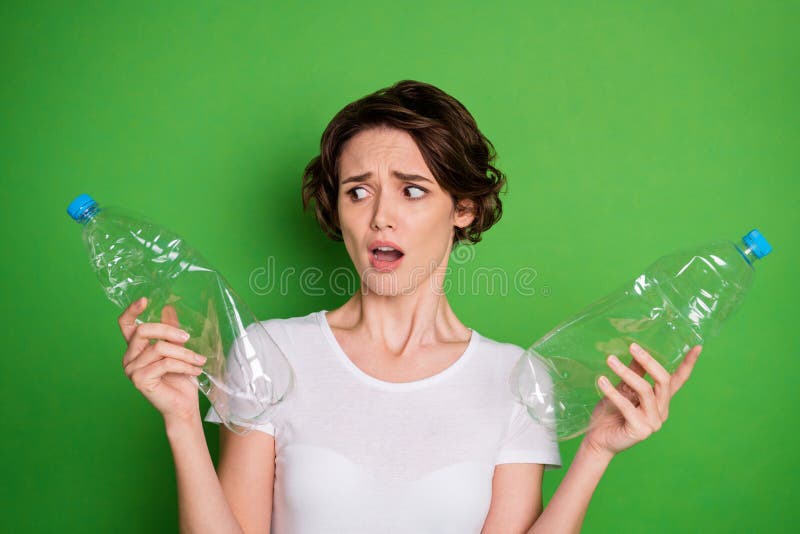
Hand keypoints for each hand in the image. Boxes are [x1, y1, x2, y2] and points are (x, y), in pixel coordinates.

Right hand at [118, 297, 206, 424]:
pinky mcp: (140, 380)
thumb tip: (168, 308)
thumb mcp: (178, 350)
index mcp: (135, 348)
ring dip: (184, 354)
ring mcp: (132, 370)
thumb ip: (171, 331)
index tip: (144, 299)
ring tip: (199, 361)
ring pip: (159, 348)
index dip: (131, 311)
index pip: (125, 325)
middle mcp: (129, 358)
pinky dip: (184, 365)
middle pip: (143, 331)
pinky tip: (196, 370)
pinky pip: (164, 363)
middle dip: (169, 331)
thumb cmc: (180, 379)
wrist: (183, 406)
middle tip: (188, 338)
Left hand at [583, 342, 701, 457]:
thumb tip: (636, 351)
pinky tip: (601, 381)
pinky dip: (613, 392)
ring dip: (625, 373)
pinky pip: (627, 406)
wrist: (598, 440)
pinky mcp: (640, 430)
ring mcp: (653, 422)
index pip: (678, 381)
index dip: (688, 365)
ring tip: (610, 360)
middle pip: (662, 381)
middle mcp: (661, 411)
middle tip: (632, 346)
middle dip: (648, 361)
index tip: (698, 347)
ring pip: (645, 391)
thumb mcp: (622, 389)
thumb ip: (633, 373)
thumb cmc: (610, 414)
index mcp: (660, 401)